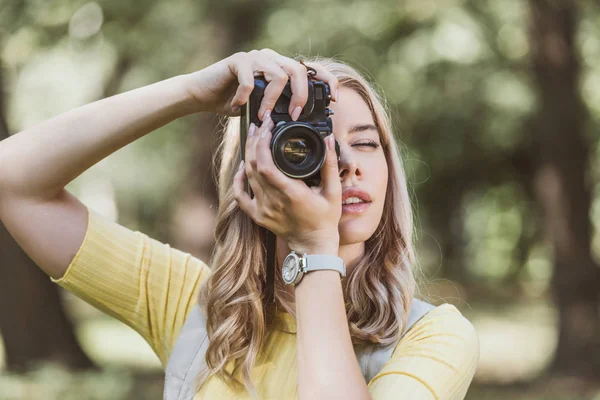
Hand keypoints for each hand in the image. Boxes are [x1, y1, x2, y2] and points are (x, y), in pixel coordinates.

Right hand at [183, 49, 338, 118]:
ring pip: (278, 74)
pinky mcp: (238, 61)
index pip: (310, 69)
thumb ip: (278, 109)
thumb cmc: (232, 102)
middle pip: (298, 70)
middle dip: (301, 95)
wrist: (202, 93)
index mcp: (280, 68)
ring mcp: (255, 57)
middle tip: (295, 115)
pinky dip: (246, 96)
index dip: (327, 81)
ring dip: (273, 100)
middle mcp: (271, 58)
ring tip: (263, 116)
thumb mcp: (261, 108)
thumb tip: (299, 123)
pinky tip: (238, 105)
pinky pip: (250, 79)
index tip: (334, 99)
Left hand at [232, 117, 341, 254]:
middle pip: (253, 165)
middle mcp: (273, 201)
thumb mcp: (333, 191)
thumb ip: (330, 164)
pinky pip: (240, 195)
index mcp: (291, 194)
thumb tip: (328, 140)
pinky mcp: (258, 216)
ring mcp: (263, 209)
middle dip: (255, 141)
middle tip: (262, 125)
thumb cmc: (325, 219)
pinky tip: (243, 166)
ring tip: (254, 136)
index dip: (263, 142)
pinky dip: (238, 179)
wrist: (313, 245)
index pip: (266, 164)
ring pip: (246, 176)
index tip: (269, 126)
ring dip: (248, 154)